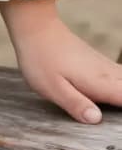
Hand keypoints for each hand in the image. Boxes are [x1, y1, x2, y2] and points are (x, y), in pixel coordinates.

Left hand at [0, 0, 121, 123]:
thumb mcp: (53, 87)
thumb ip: (75, 104)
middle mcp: (106, 72)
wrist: (35, 26)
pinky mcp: (95, 60)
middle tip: (116, 118)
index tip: (119, 123)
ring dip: (121, 92)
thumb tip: (96, 119)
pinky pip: (118, 74)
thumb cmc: (41, 59)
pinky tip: (114, 90)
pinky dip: (121, 84)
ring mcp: (102, 64)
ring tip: (114, 107)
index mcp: (99, 82)